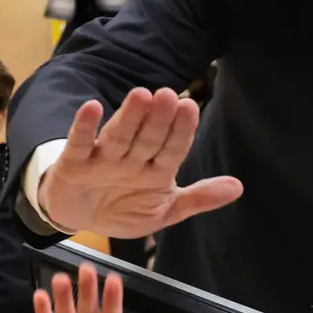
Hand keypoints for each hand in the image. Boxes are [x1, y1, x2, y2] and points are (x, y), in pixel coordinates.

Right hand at [36, 88, 243, 237]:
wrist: (79, 217)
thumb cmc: (123, 208)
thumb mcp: (164, 211)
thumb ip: (198, 199)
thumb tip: (238, 187)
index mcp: (157, 169)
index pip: (173, 148)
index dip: (181, 130)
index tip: (190, 108)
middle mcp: (132, 158)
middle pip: (148, 137)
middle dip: (159, 119)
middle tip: (169, 95)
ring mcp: (104, 158)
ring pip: (119, 135)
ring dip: (129, 117)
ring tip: (141, 95)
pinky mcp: (75, 162)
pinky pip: (81, 143)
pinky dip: (85, 127)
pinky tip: (92, 108)